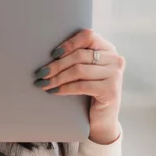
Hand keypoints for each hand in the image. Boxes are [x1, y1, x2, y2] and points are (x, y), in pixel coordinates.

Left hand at [33, 29, 124, 144]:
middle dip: (56, 65)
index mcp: (108, 49)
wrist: (102, 119)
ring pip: (79, 70)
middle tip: (40, 73)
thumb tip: (49, 52)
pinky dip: (65, 88)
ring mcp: (115, 75)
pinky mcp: (111, 91)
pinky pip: (82, 86)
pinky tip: (54, 91)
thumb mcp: (85, 70)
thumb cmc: (89, 91)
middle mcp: (115, 59)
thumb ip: (76, 57)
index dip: (69, 43)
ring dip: (57, 77)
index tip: (53, 54)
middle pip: (80, 55)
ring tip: (44, 83)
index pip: (88, 36)